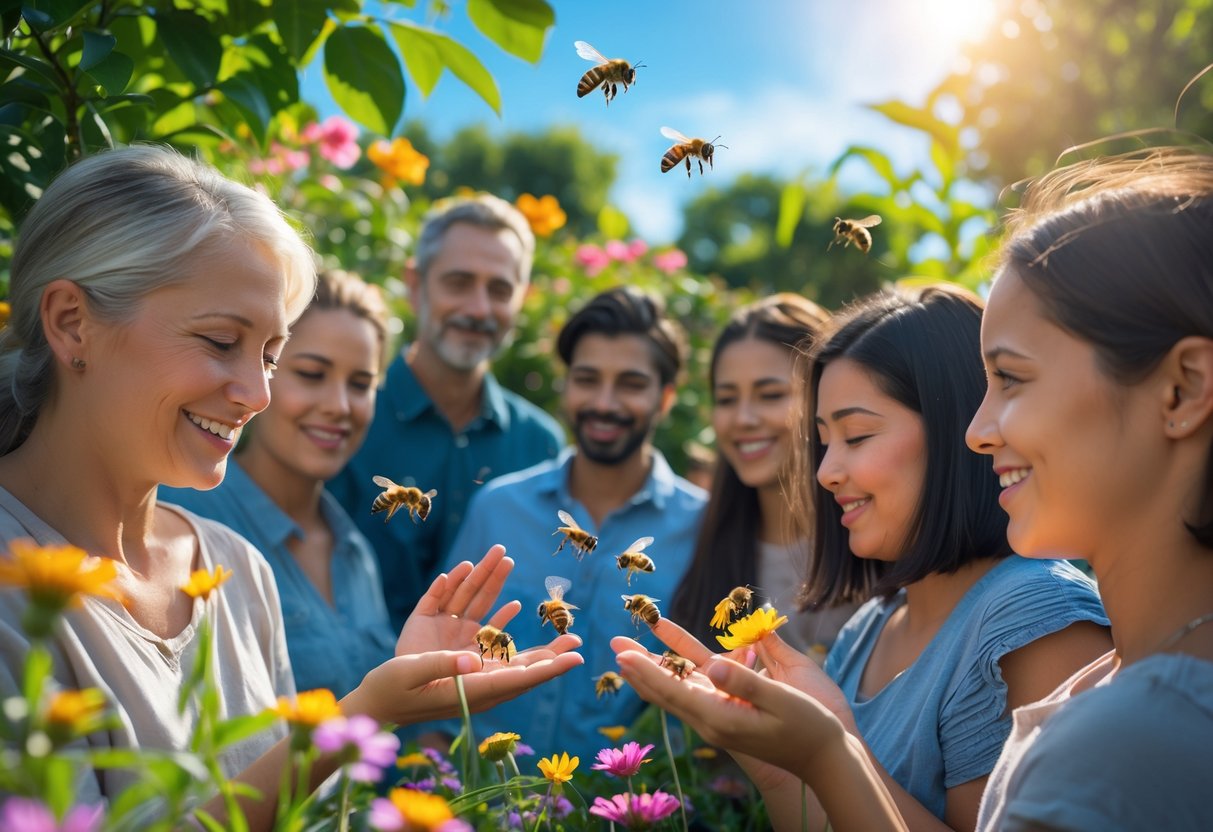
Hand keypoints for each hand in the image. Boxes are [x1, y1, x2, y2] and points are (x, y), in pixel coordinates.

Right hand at [343, 545, 583, 725]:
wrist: (371, 700)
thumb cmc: (394, 696)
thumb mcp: (416, 681)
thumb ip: (445, 667)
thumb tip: (474, 661)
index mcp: (471, 678)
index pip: (517, 670)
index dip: (548, 663)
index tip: (577, 656)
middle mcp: (466, 655)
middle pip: (502, 630)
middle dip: (520, 609)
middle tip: (565, 618)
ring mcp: (448, 639)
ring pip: (473, 603)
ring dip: (487, 578)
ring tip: (503, 556)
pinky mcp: (428, 627)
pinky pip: (442, 601)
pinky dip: (449, 585)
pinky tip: (461, 570)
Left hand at [610, 619, 847, 777]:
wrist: (822, 758)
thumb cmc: (807, 727)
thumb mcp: (781, 700)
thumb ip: (746, 683)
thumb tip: (714, 666)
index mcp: (721, 717)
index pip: (674, 691)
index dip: (646, 670)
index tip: (622, 654)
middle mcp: (712, 721)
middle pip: (665, 691)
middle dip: (638, 668)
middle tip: (613, 645)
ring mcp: (717, 720)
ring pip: (675, 691)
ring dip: (651, 670)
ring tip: (629, 652)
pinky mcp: (726, 716)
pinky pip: (693, 692)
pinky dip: (674, 675)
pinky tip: (667, 665)